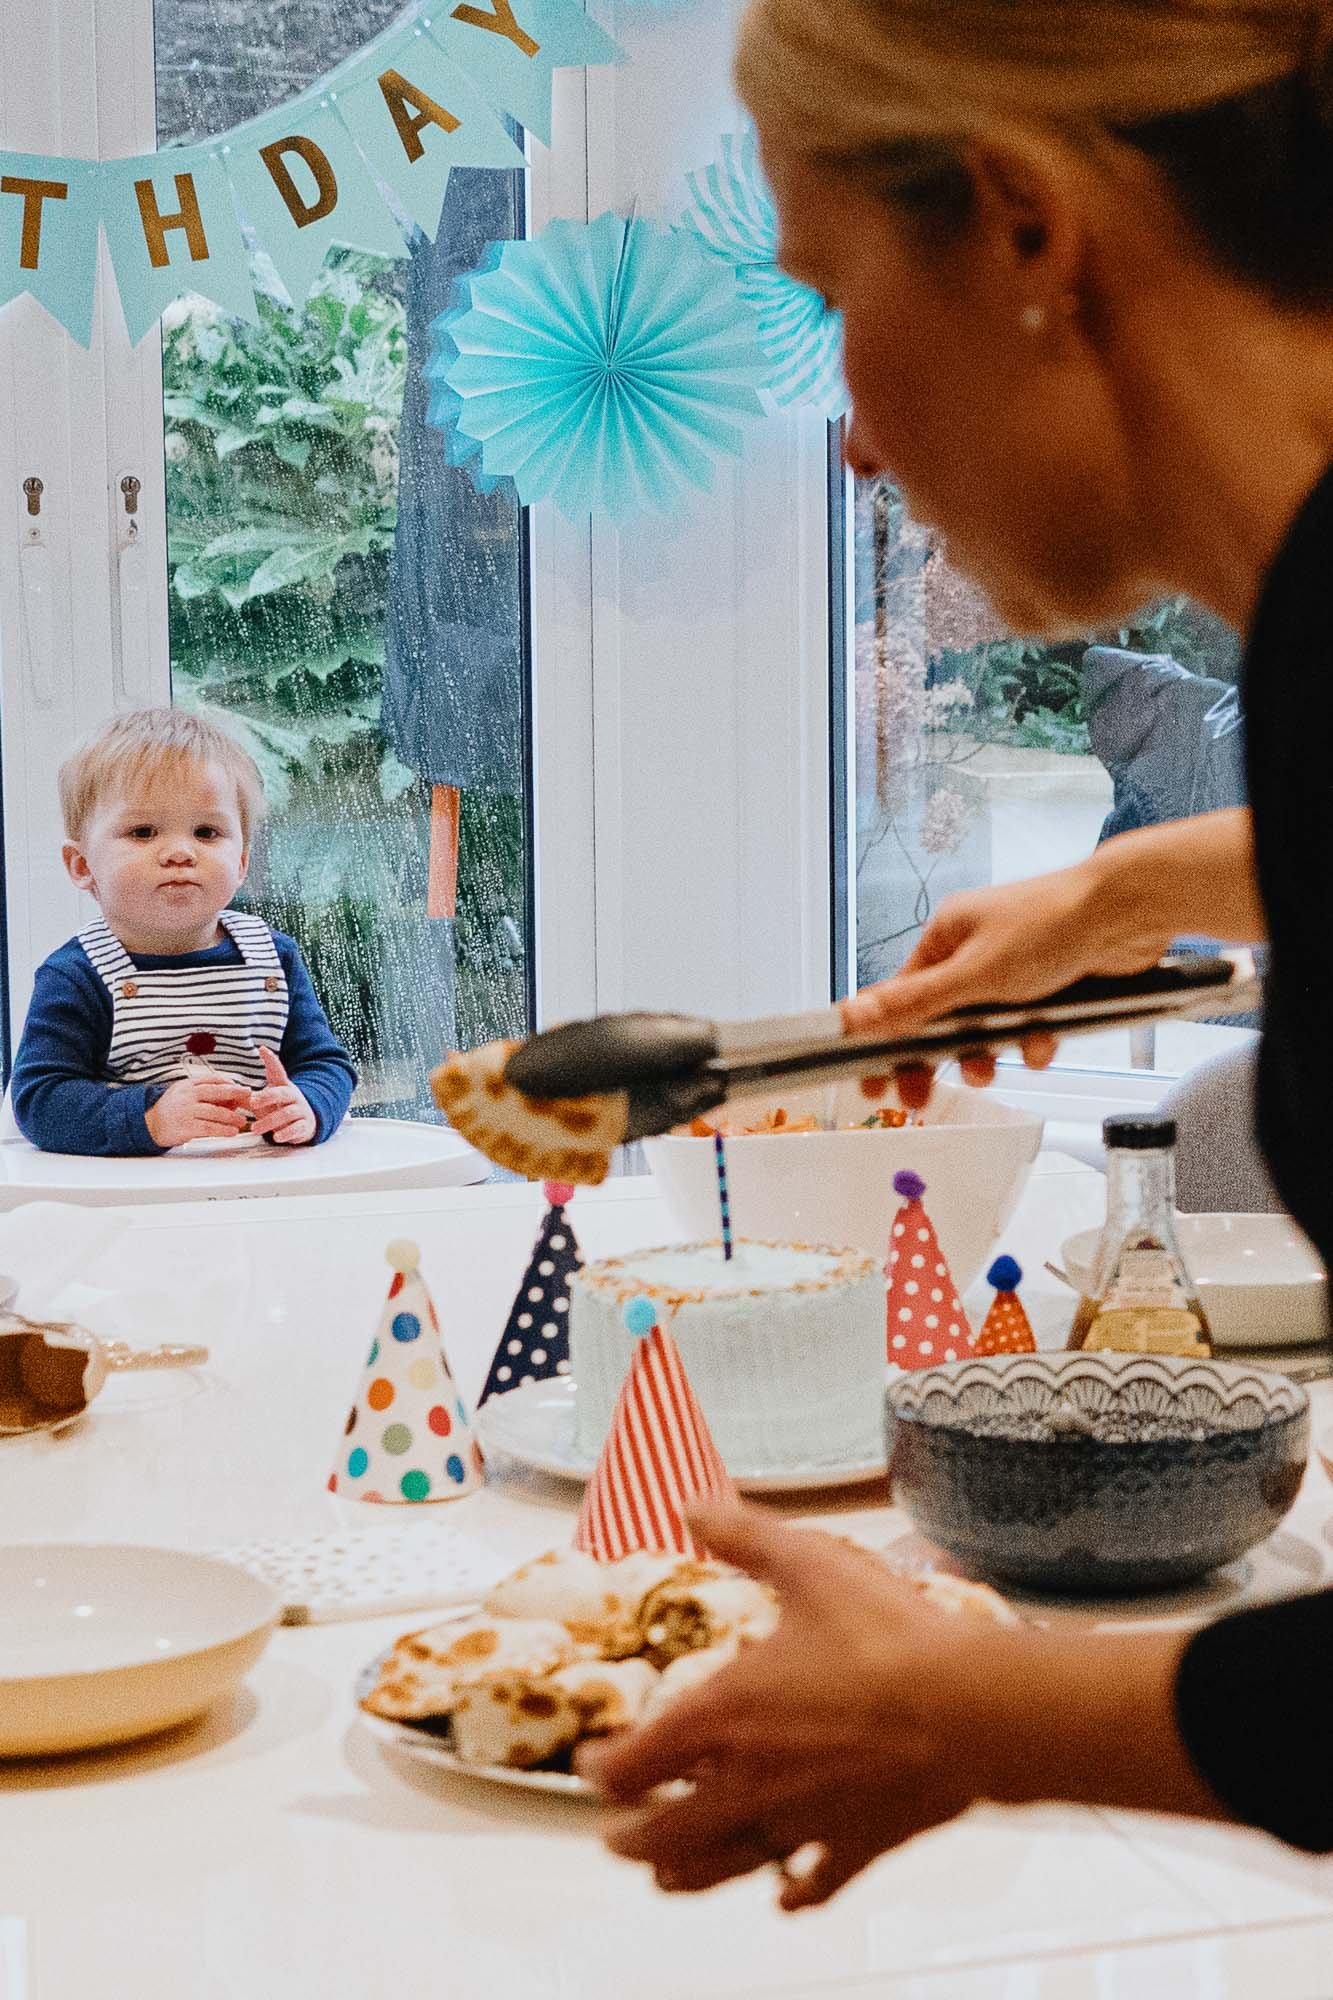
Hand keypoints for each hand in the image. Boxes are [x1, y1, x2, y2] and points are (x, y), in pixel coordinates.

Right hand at [145, 1076, 252, 1148]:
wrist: (149, 1124)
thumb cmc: (172, 1109)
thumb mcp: (185, 1094)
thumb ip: (205, 1094)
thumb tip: (231, 1098)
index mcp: (188, 1084)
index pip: (213, 1080)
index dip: (231, 1084)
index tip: (243, 1089)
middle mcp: (187, 1095)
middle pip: (217, 1092)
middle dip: (237, 1095)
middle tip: (250, 1098)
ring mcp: (186, 1111)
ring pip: (215, 1112)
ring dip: (232, 1116)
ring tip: (242, 1120)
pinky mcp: (186, 1127)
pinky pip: (209, 1128)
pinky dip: (223, 1130)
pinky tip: (232, 1131)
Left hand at [250, 1045, 316, 1145]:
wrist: (305, 1122)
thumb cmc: (281, 1108)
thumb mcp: (267, 1100)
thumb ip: (249, 1097)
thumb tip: (227, 1093)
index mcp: (283, 1087)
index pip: (277, 1071)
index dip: (271, 1060)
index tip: (262, 1049)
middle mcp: (293, 1097)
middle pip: (281, 1093)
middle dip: (267, 1097)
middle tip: (252, 1102)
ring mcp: (300, 1111)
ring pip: (287, 1113)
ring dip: (270, 1121)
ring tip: (255, 1129)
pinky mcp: (304, 1126)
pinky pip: (296, 1129)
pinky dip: (286, 1133)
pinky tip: (277, 1137)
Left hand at [579, 1503, 1216, 1908]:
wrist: (969, 1709)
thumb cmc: (887, 1637)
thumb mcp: (806, 1563)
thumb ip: (743, 1535)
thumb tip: (692, 1505)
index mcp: (723, 1717)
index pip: (635, 1763)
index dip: (603, 1767)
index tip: (594, 1763)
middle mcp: (749, 1784)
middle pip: (665, 1834)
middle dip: (630, 1839)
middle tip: (614, 1838)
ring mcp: (802, 1822)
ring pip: (723, 1869)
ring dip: (685, 1874)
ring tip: (666, 1877)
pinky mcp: (856, 1844)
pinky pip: (815, 1884)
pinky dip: (793, 1894)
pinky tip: (787, 1897)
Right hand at [845, 854, 1172, 1106]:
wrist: (1128, 913)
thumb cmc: (1050, 923)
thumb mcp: (975, 974)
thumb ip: (915, 1002)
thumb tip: (854, 1015)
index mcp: (947, 937)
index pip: (898, 994)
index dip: (880, 1038)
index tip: (869, 1078)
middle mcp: (975, 950)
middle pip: (938, 1019)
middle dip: (933, 1058)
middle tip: (920, 1098)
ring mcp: (1012, 968)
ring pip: (984, 1028)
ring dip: (986, 1053)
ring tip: (989, 1070)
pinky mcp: (1048, 986)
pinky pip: (1027, 1027)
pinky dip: (1031, 1041)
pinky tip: (1042, 1043)